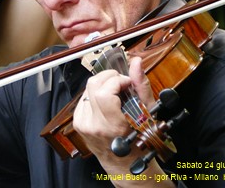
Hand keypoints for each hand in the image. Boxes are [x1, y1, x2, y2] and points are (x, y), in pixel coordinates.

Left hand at [73, 56, 171, 185]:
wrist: (123, 162)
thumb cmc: (138, 140)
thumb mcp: (146, 113)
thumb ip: (140, 85)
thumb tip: (135, 62)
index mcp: (113, 125)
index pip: (104, 92)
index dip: (116, 80)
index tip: (126, 82)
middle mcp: (94, 125)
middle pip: (93, 85)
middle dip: (109, 77)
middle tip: (121, 82)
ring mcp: (83, 124)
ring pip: (88, 89)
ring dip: (102, 85)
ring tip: (115, 94)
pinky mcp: (78, 123)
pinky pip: (84, 98)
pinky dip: (95, 95)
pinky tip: (106, 103)